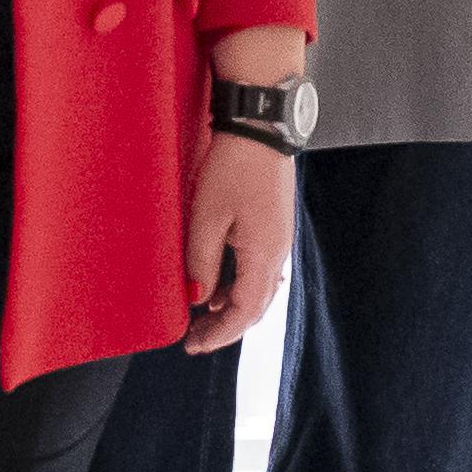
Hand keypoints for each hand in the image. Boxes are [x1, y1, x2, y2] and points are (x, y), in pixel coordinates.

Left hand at [180, 130, 291, 352]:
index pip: (244, 312)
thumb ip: (201, 260)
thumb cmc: (233, 167)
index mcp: (264, 255)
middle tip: (195, 338)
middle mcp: (278, 251)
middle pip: (256, 306)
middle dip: (225, 327)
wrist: (262, 126)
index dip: (219, 334)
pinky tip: (219, 285)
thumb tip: (198, 296)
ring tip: (203, 315)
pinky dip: (239, 285)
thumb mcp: (206, 216)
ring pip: (259, 288)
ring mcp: (279, 238)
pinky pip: (259, 268)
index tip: (192, 345)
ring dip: (232, 307)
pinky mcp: (274, 224)